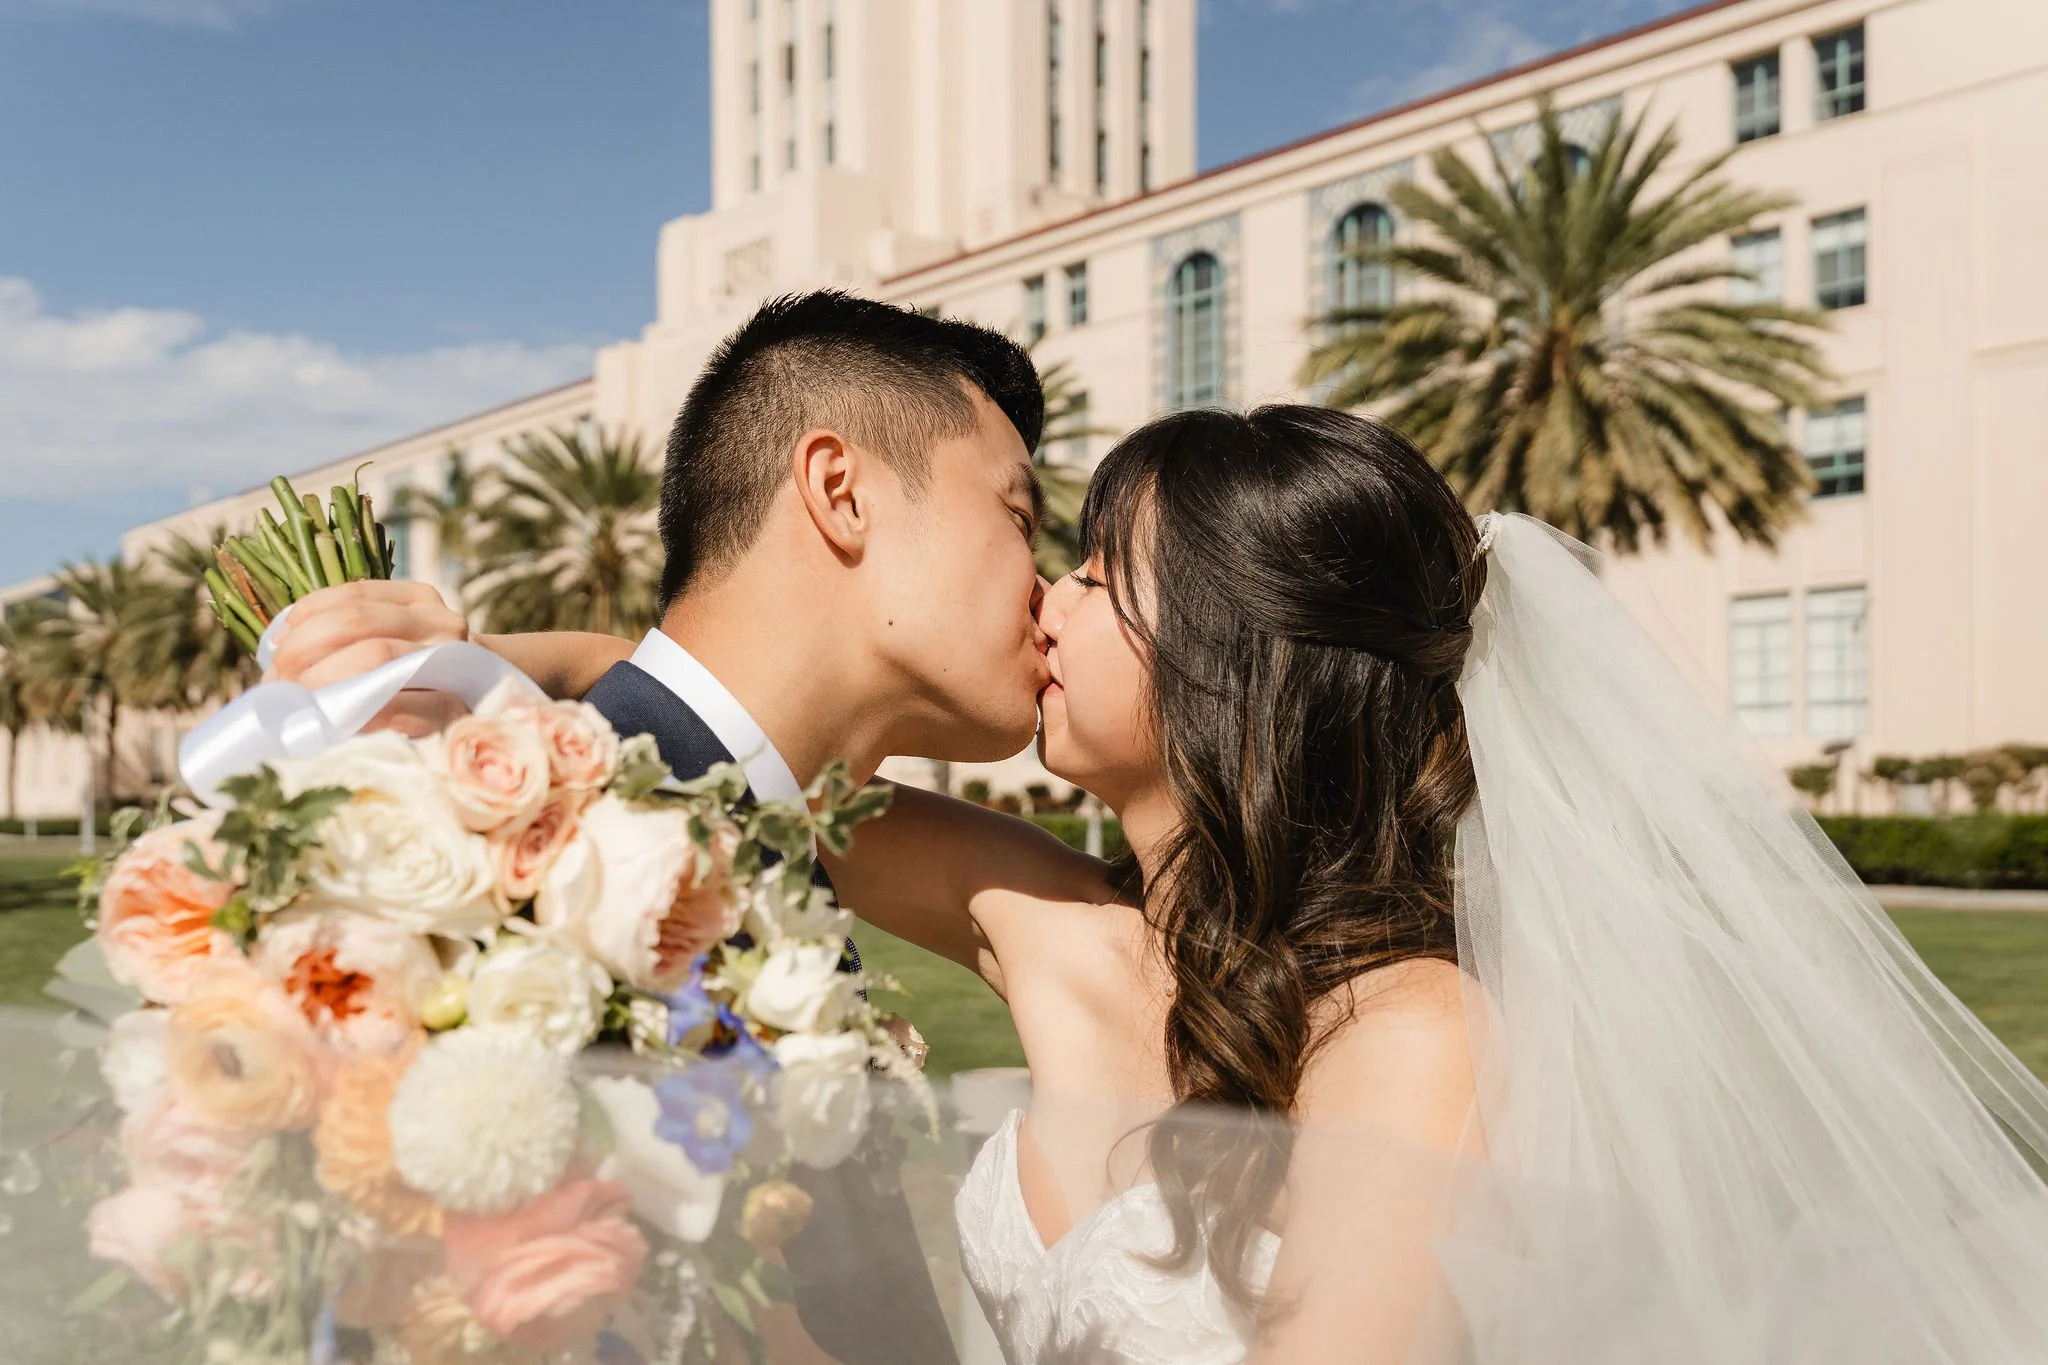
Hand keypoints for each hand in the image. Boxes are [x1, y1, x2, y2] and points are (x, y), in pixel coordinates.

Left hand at [264, 580, 472, 737]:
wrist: (487, 705)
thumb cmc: (421, 679)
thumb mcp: (395, 642)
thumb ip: (350, 637)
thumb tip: (276, 657)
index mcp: (417, 599)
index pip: (351, 596)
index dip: (304, 618)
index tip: (276, 648)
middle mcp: (439, 621)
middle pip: (355, 622)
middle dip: (302, 652)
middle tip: (276, 684)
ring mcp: (452, 661)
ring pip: (373, 656)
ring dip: (320, 680)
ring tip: (294, 701)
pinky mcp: (452, 706)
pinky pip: (394, 704)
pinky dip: (354, 711)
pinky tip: (332, 722)